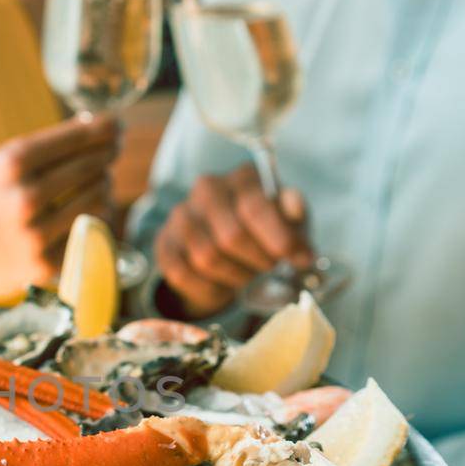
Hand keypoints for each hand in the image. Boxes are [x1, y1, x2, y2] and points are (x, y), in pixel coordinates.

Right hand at [0, 114, 117, 303]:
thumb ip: (35, 156)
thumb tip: (89, 135)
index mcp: (9, 164)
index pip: (76, 137)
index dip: (104, 128)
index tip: (115, 125)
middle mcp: (25, 197)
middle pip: (92, 166)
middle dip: (107, 154)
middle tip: (112, 150)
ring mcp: (36, 234)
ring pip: (97, 200)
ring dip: (102, 187)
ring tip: (96, 183)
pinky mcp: (44, 264)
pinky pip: (87, 233)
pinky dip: (91, 221)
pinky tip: (83, 214)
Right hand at [154, 163, 313, 317]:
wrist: (223, 245)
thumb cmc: (262, 231)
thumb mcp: (288, 220)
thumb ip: (294, 213)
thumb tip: (295, 209)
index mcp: (242, 178)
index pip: (255, 207)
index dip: (280, 238)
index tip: (300, 259)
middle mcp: (207, 189)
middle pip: (231, 236)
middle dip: (258, 260)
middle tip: (270, 268)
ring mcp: (181, 216)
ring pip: (207, 258)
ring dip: (235, 276)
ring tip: (247, 274)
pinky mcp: (165, 244)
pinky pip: (184, 274)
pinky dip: (211, 288)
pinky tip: (224, 283)